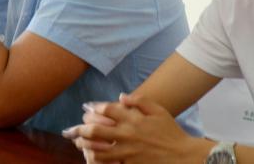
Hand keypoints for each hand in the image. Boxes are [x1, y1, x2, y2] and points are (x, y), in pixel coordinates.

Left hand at [62, 95, 205, 163]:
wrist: (183, 155)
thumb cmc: (171, 131)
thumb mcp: (158, 110)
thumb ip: (140, 100)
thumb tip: (121, 96)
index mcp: (133, 119)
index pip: (107, 110)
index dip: (94, 108)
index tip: (87, 109)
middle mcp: (127, 134)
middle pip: (96, 131)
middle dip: (80, 129)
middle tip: (70, 129)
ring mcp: (127, 152)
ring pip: (98, 151)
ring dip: (85, 147)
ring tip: (77, 144)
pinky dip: (99, 161)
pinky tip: (92, 159)